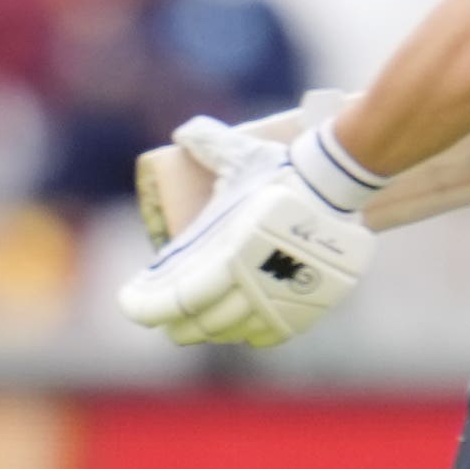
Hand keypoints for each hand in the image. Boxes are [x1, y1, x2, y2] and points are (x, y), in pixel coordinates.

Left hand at [116, 120, 378, 347]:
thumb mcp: (240, 153)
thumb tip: (181, 134)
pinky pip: (270, 334)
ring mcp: (279, 299)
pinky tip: (243, 329)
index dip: (145, 307)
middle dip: (178, 324)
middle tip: (168, 320)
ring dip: (212, 330)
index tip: (129, 305)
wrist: (340, 183)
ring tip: (203, 323)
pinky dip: (251, 334)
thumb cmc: (283, 168)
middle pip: (202, 322)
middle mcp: (249, 284)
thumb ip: (207, 141)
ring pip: (234, 331)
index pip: (175, 297)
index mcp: (225, 254)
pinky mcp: (307, 306)